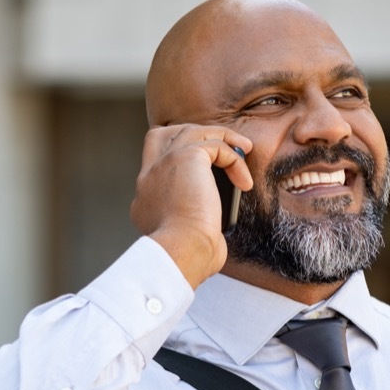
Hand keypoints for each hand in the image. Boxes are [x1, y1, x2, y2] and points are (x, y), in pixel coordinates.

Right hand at [130, 125, 252, 287]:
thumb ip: (189, 225)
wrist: (182, 252)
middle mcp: (149, 177)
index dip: (175, 161)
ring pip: (190, 131)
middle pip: (160, 135)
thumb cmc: (187, 258)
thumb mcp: (181, 240)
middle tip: (217, 147)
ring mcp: (165, 163)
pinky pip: (215, 145)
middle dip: (188, 134)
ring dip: (219, 137)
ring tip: (244, 149)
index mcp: (144, 198)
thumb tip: (211, 230)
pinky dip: (234, 159)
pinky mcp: (187, 157)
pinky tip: (245, 181)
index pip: (153, 167)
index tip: (200, 174)